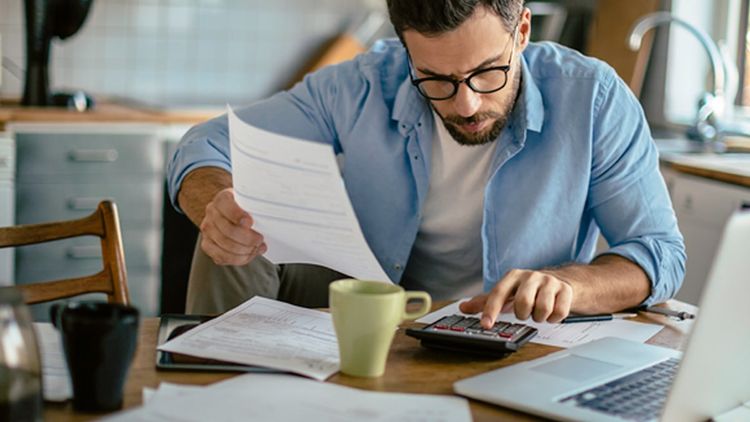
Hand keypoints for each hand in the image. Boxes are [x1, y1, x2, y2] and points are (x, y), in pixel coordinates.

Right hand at [199, 188, 266, 265]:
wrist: (236, 214)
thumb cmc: (248, 209)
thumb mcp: (253, 202)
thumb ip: (258, 207)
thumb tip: (270, 216)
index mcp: (222, 198)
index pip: (225, 205)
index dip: (237, 215)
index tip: (250, 222)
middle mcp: (212, 212)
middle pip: (227, 230)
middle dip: (247, 238)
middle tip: (260, 239)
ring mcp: (208, 229)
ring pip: (225, 245)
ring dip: (244, 250)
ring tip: (257, 248)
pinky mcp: (208, 245)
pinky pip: (221, 257)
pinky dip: (238, 259)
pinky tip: (249, 254)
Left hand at [459, 269, 573, 328]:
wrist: (561, 282)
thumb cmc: (529, 290)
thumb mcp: (507, 293)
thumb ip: (485, 302)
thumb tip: (463, 307)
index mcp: (513, 276)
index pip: (498, 293)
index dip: (491, 310)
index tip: (485, 325)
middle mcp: (531, 276)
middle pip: (523, 303)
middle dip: (523, 314)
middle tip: (525, 312)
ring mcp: (550, 282)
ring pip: (542, 310)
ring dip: (539, 317)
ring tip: (538, 312)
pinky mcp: (566, 290)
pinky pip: (558, 313)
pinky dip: (554, 318)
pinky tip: (552, 312)